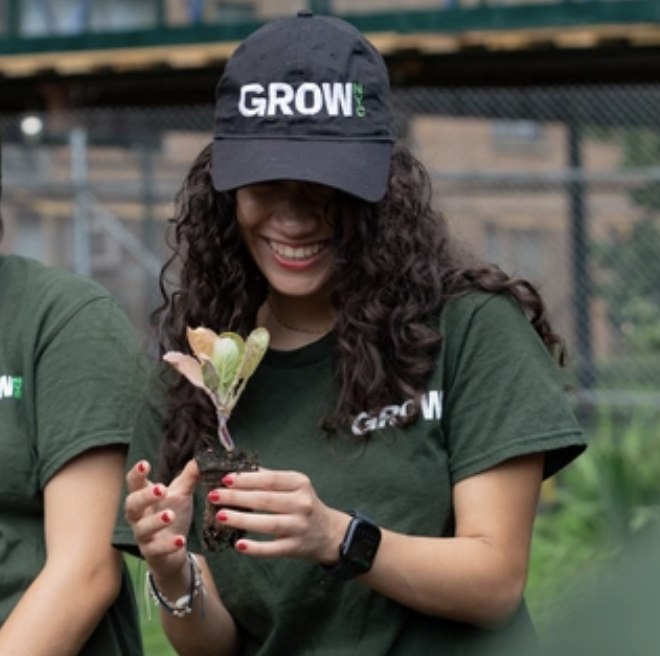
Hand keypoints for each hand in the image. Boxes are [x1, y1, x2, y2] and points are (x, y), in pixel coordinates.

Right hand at [124, 458, 200, 576]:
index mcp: (144, 497)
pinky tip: (180, 540)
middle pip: (132, 504)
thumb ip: (190, 475)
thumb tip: (204, 456)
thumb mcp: (182, 493)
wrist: (175, 549)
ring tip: (170, 515)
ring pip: (142, 528)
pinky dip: (168, 545)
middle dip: (145, 496)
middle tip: (161, 489)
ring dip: (155, 521)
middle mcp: (139, 516)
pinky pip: (156, 550)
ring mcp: (143, 535)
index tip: (144, 464)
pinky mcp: (152, 552)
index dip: (136, 474)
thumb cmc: (174, 513)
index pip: (134, 483)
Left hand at [207, 469, 349, 563]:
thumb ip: (269, 478)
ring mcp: (300, 526)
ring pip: (268, 523)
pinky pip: (273, 549)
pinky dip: (256, 548)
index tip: (225, 479)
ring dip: (242, 519)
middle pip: (266, 500)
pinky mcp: (295, 547)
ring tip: (221, 515)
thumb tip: (238, 471)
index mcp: (300, 483)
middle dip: (237, 497)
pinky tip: (238, 545)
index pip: (270, 479)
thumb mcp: (294, 486)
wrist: (328, 532)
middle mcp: (302, 503)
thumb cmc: (303, 504)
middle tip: (214, 496)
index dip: (247, 479)